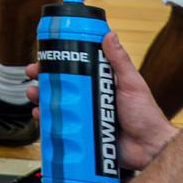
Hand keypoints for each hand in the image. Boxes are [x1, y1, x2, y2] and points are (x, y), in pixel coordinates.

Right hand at [24, 30, 176, 170]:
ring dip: (40, 98)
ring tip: (35, 96)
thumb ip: (120, 61)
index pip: (72, 70)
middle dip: (41, 80)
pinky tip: (41, 117)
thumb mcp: (132, 84)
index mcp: (98, 84)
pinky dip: (47, 121)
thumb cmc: (146, 115)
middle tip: (33, 76)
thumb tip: (110, 35)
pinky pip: (59, 127)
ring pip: (54, 105)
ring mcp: (83, 116)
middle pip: (58, 86)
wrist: (150, 148)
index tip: (43, 58)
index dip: (55, 63)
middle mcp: (88, 98)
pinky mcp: (80, 133)